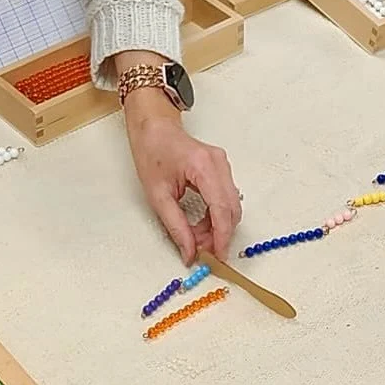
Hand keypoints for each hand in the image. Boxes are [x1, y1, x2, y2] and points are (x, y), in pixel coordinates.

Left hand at [124, 90, 241, 264]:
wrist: (154, 128)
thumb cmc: (152, 152)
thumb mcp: (158, 195)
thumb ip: (176, 226)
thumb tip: (190, 251)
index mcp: (203, 167)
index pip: (221, 209)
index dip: (222, 237)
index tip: (217, 257)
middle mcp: (219, 163)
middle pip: (231, 209)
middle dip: (219, 234)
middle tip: (200, 250)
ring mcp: (222, 163)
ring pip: (231, 206)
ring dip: (217, 226)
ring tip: (195, 236)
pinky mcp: (221, 167)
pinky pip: (226, 198)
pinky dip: (216, 215)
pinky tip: (201, 223)